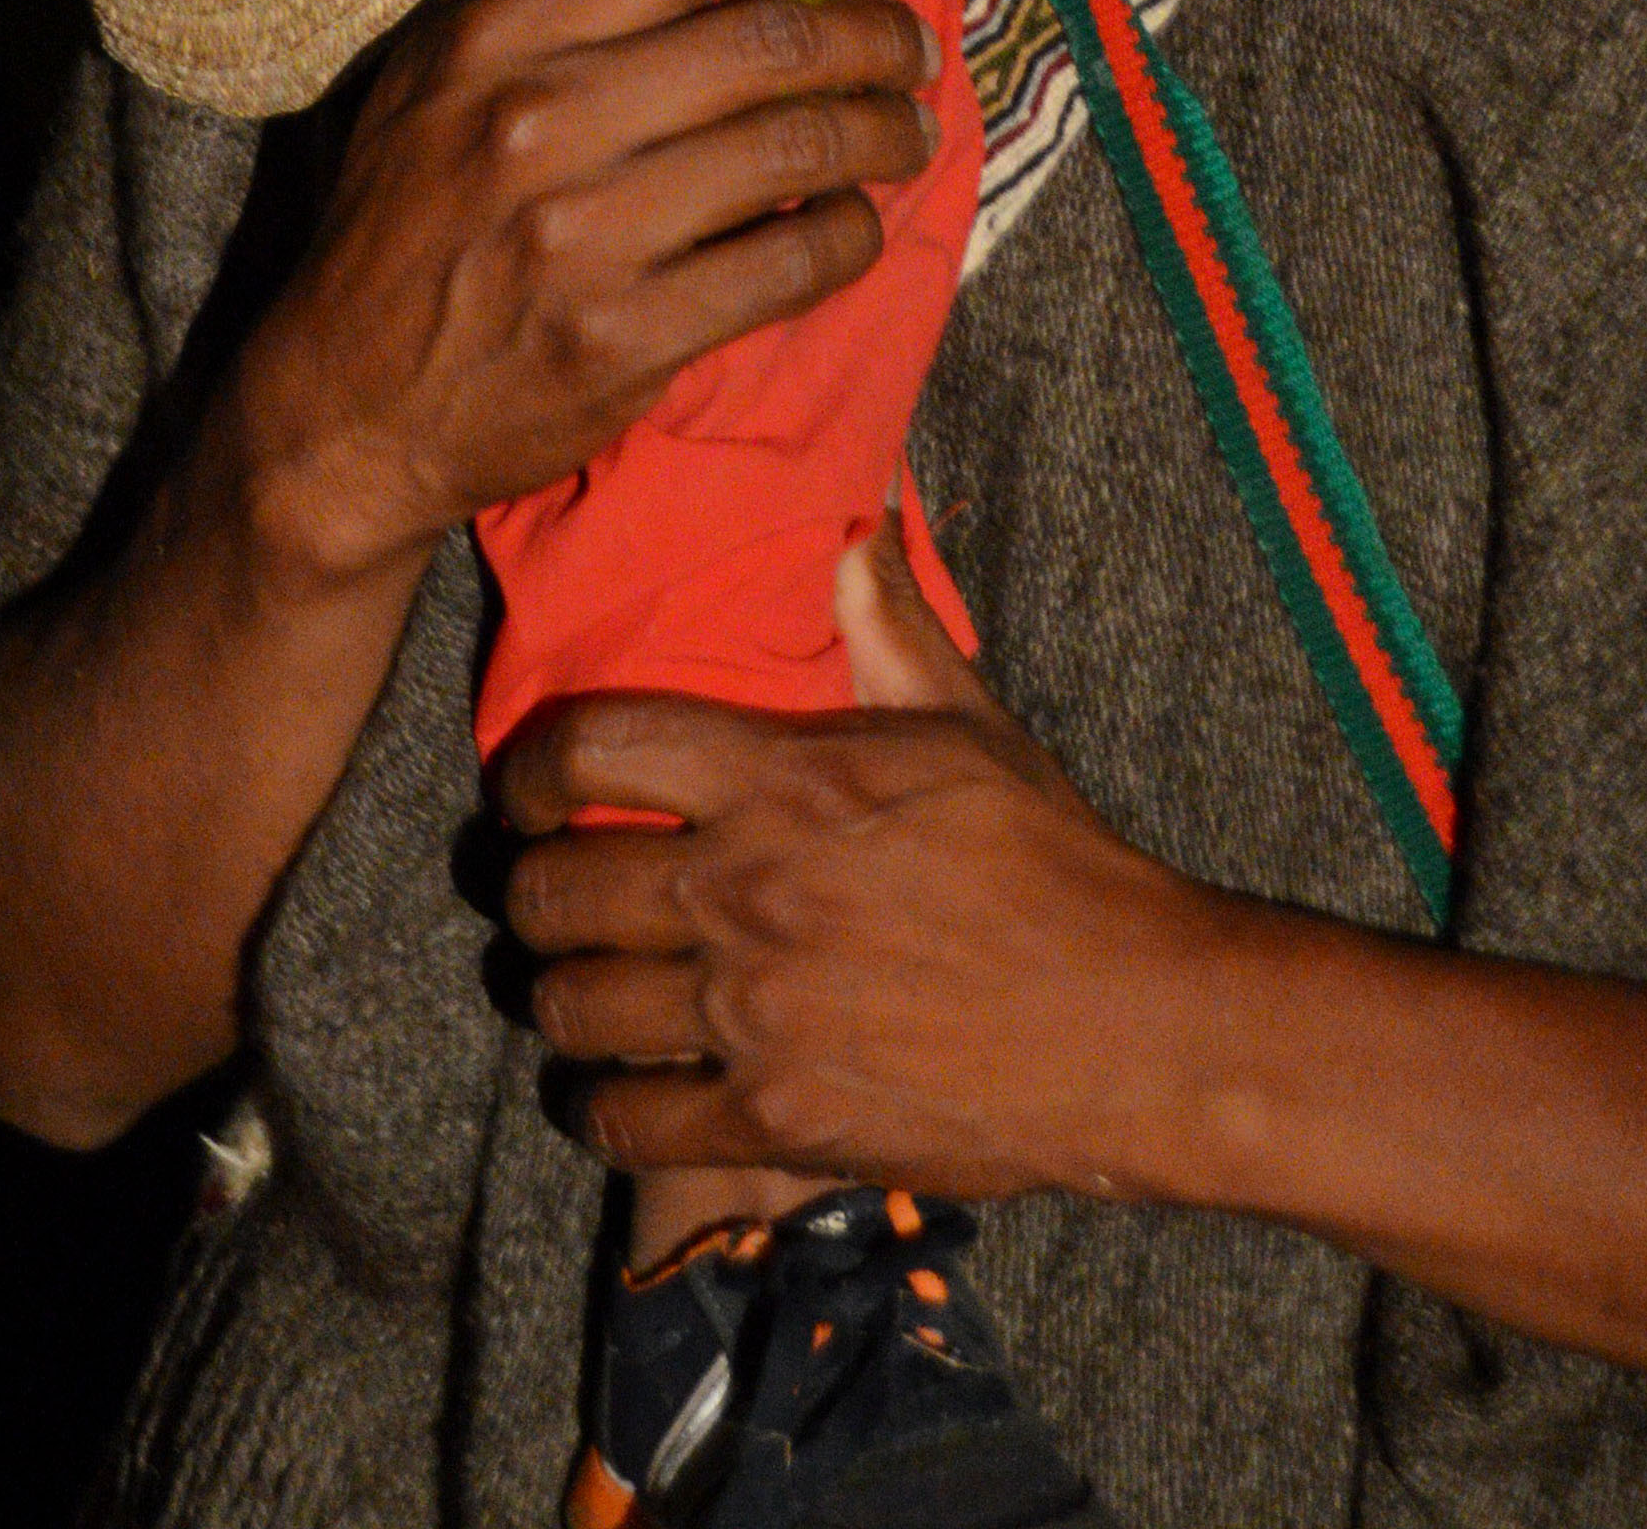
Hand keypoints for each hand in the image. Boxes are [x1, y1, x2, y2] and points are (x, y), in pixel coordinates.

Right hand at [223, 0, 941, 589]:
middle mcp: (538, 122)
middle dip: (869, 37)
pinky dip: (849, 238)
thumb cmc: (401, 213)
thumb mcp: (433, 58)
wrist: (342, 408)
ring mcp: (583, 236)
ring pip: (792, 150)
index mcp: (494, 36)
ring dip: (881, 132)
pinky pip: (784, 268)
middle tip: (913, 48)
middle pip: (762, 43)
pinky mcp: (624, 341)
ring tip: (911, 129)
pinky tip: (859, 223)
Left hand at [494, 512, 1227, 1196]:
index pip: (588, 749)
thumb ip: (887, 628)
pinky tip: (614, 1086)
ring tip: (571, 988)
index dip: (525, 769)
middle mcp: (746, 891)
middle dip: (527, 891)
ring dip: (555, 997)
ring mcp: (753, 1014)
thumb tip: (857, 527)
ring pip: (571, 1007)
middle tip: (539, 894)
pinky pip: (626, 1118)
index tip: (519, 792)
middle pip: (555, 889)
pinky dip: (600, 1104)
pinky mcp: (774, 1119)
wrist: (1126, 1019)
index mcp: (783, 780)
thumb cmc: (1050, 861)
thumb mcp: (969, 725)